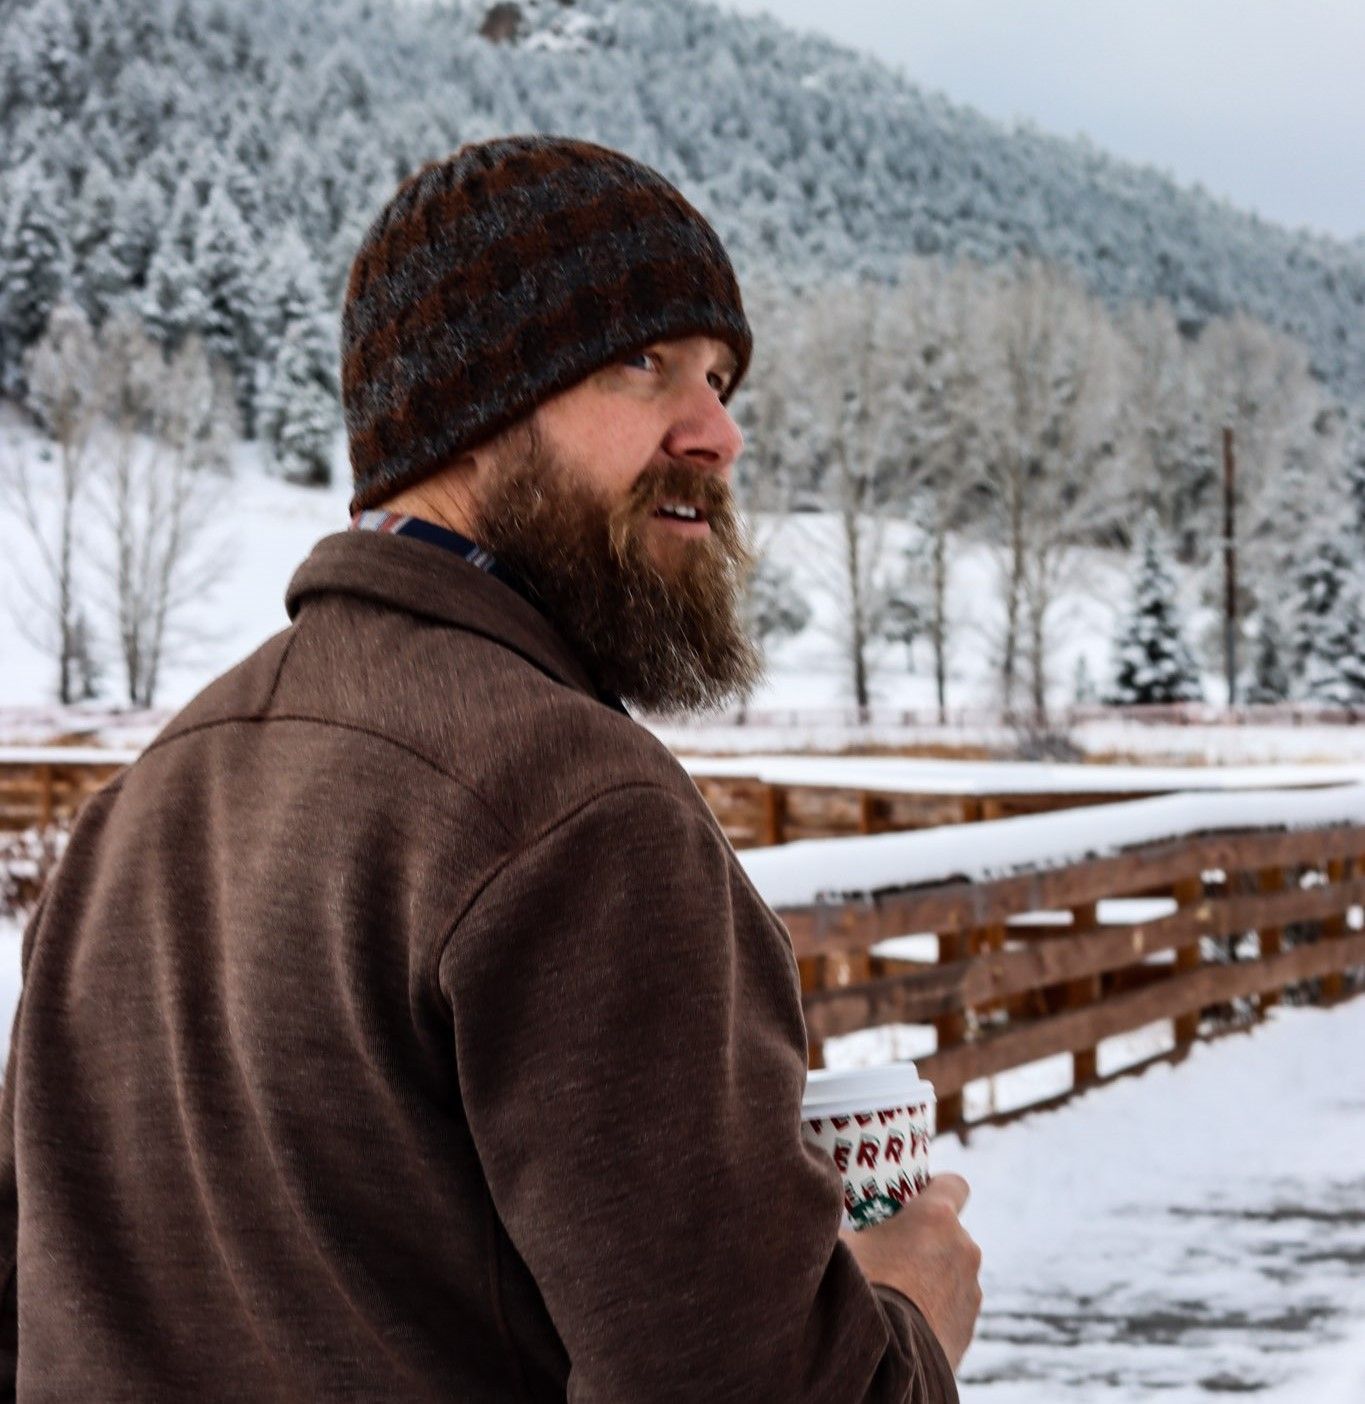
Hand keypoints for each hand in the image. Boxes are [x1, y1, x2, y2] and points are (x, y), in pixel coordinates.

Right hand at [838, 1173, 981, 1369]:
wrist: (883, 1365)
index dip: (935, 1188)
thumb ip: (838, 1220)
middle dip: (926, 1238)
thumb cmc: (860, 1291)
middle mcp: (963, 1248)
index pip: (954, 1183)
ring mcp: (971, 1290)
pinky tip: (906, 1319)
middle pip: (950, 1231)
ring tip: (896, 1293)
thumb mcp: (838, 1244)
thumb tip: (815, 1203)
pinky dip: (935, 1308)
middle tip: (891, 1251)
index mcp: (936, 1217)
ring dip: (932, 1276)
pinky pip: (953, 1306)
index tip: (913, 1200)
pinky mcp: (969, 1327)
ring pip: (953, 1270)